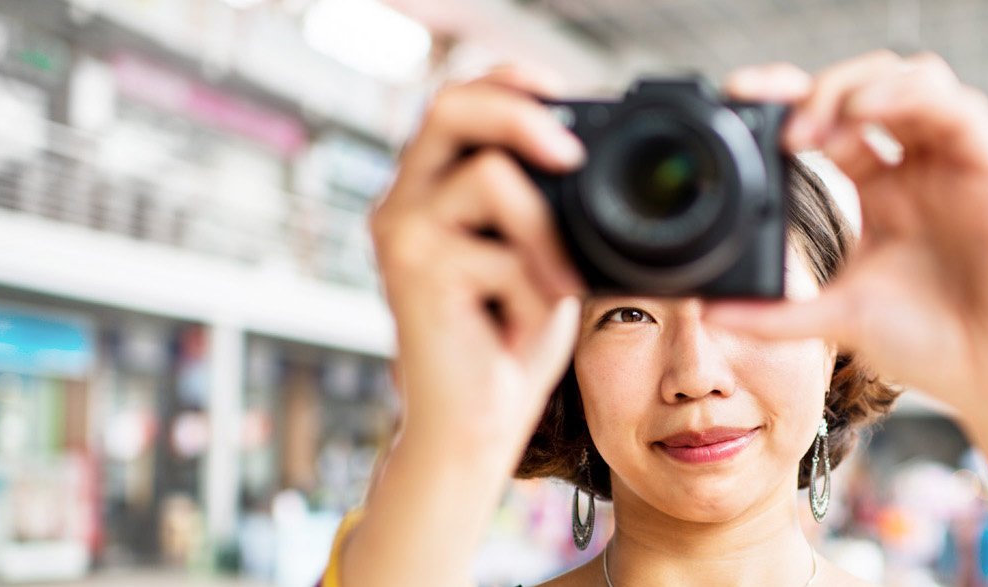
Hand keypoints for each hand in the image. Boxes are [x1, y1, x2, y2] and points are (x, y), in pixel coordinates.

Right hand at [370, 65, 585, 450]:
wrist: (473, 426)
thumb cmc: (508, 344)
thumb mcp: (540, 257)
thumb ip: (544, 206)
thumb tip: (583, 155)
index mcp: (430, 189)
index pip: (458, 101)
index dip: (509, 83)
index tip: (562, 93)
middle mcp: (404, 202)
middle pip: (451, 106)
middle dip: (521, 115)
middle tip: (572, 153)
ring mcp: (403, 233)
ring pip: (488, 176)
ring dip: (544, 233)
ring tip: (554, 287)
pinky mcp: (416, 271)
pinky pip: (502, 250)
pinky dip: (533, 290)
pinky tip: (519, 326)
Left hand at [708, 52, 987, 440]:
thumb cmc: (934, 348)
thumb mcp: (836, 320)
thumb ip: (774, 314)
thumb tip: (708, 314)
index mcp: (880, 189)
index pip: (832, 121)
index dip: (790, 101)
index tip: (743, 101)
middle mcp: (917, 167)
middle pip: (868, 86)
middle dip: (819, 89)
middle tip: (781, 126)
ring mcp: (955, 165)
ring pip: (913, 79)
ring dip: (858, 86)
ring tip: (814, 127)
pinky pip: (957, 106)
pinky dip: (909, 97)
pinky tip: (866, 114)